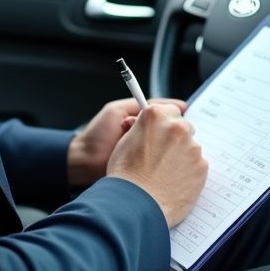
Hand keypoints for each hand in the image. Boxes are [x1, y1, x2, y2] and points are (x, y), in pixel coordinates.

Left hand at [67, 97, 186, 188]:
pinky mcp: (145, 166)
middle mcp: (144, 135)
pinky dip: (164, 158)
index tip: (185, 110)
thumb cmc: (97, 134)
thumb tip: (158, 104)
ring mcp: (145, 151)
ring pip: (165, 144)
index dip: (173, 111)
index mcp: (136, 119)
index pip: (161, 112)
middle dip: (171, 127)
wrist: (84, 161)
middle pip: (166, 128)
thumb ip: (136, 106)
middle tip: (178, 128)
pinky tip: (170, 157)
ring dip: (168, 143)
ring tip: (171, 142)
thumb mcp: (117, 111)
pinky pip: (159, 160)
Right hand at [106, 103, 207, 226]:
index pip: (169, 109)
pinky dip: (188, 172)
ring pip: (190, 147)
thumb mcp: (125, 141)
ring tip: (165, 174)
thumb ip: (142, 129)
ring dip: (182, 156)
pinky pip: (197, 165)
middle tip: (162, 156)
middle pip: (183, 127)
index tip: (161, 132)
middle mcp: (176, 127)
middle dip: (175, 139)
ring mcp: (192, 147)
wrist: (135, 204)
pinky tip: (173, 183)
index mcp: (155, 116)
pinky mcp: (202, 167)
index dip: (164, 123)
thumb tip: (151, 128)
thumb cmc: (125, 176)